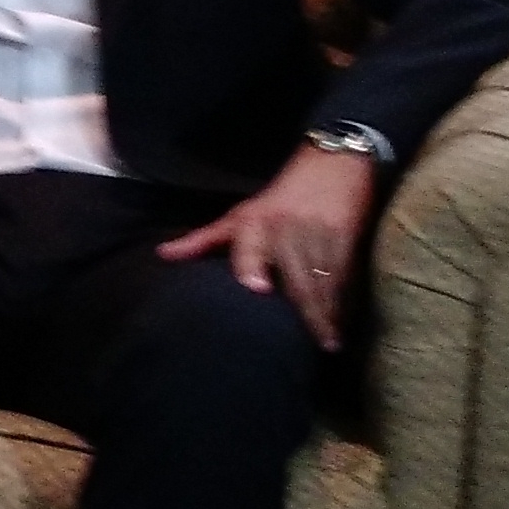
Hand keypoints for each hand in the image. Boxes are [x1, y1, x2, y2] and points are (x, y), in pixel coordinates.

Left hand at [157, 145, 376, 351]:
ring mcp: (318, 232)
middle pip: (295, 274)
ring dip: (327, 312)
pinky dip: (344, 299)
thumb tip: (162, 255)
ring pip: (323, 278)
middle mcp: (286, 228)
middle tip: (313, 346)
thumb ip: (203, 240)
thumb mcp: (240, 215)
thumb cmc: (279, 197)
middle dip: (306, 309)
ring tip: (330, 345)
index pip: (250, 247)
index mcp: (255, 224)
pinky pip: (344, 273)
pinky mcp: (346, 235)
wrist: (333, 162)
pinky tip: (343, 324)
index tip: (257, 289)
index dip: (252, 265)